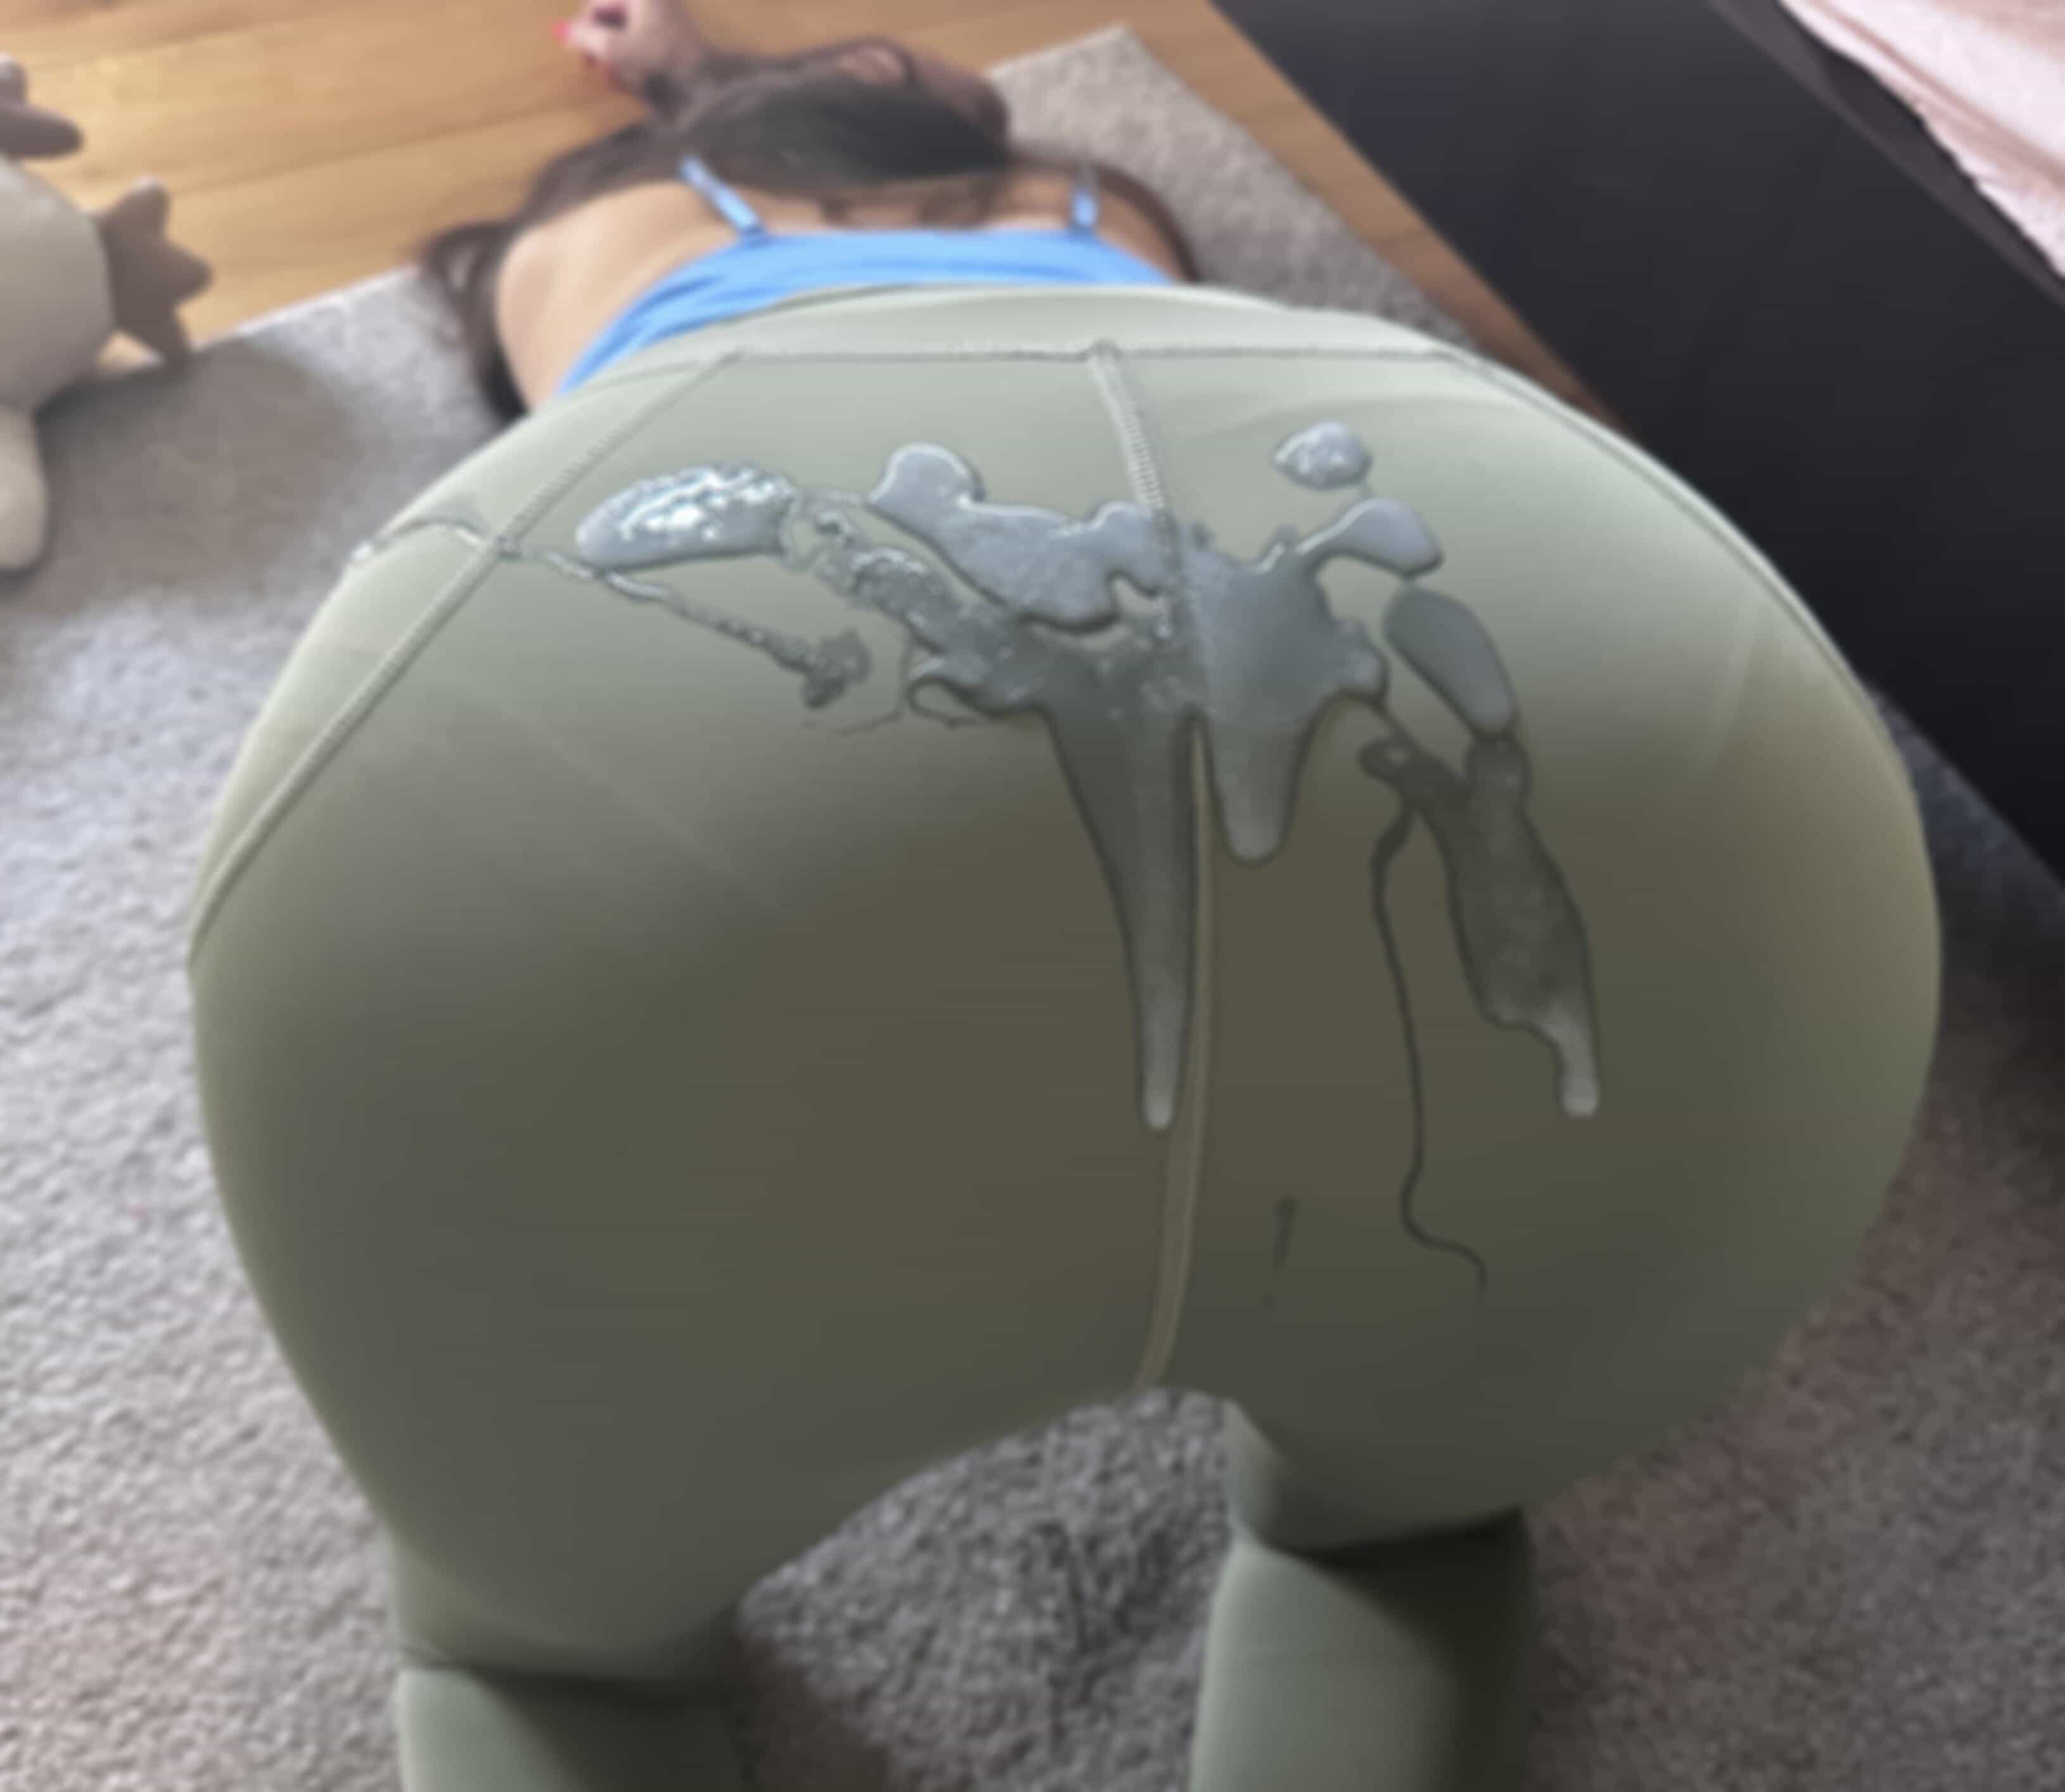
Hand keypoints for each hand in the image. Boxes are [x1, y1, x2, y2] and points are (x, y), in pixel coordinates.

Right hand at [555, 0, 706, 94]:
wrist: (709, 90)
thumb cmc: (662, 64)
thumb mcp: (616, 50)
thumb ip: (586, 38)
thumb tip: (562, 32)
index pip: (598, 3)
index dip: (583, 26)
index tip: (576, 49)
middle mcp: (654, 5)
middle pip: (612, 18)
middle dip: (600, 43)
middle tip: (592, 67)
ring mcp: (665, 24)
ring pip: (626, 36)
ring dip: (614, 57)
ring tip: (614, 77)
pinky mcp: (673, 46)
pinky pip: (643, 49)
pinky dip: (632, 62)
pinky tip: (630, 82)